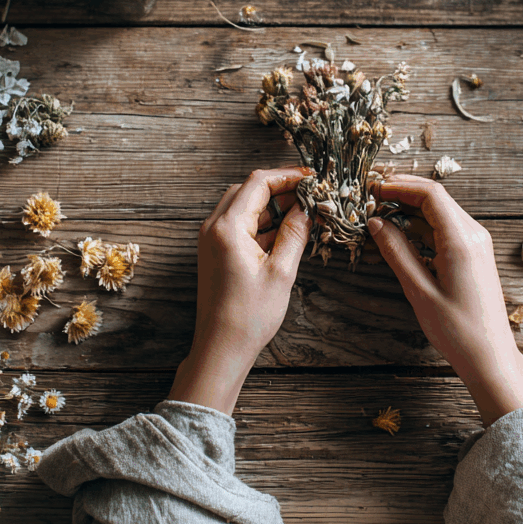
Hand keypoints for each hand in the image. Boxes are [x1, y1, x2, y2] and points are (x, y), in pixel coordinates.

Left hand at [168, 167, 312, 414]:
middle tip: (309, 194)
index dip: (287, 175)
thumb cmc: (248, 316)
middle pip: (248, 189)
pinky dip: (263, 223)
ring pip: (244, 206)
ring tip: (303, 213)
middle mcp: (213, 227)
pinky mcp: (215, 251)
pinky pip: (240, 225)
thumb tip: (308, 208)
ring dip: (272, 206)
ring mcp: (212, 239)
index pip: (258, 183)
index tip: (311, 178)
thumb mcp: (281, 272)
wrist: (220, 348)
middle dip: (280, 188)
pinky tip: (287, 232)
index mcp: (227, 228)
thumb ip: (295, 233)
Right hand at [367, 175, 522, 425]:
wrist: (491, 357)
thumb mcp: (419, 291)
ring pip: (440, 211)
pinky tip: (401, 232)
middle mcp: (473, 235)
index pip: (431, 195)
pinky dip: (422, 224)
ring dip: (411, 207)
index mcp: (461, 241)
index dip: (400, 186)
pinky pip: (446, 227)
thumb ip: (396, 252)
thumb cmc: (457, 331)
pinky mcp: (474, 254)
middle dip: (404, 191)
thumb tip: (376, 222)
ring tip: (381, 212)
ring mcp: (476, 243)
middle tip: (373, 194)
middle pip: (436, 197)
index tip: (374, 189)